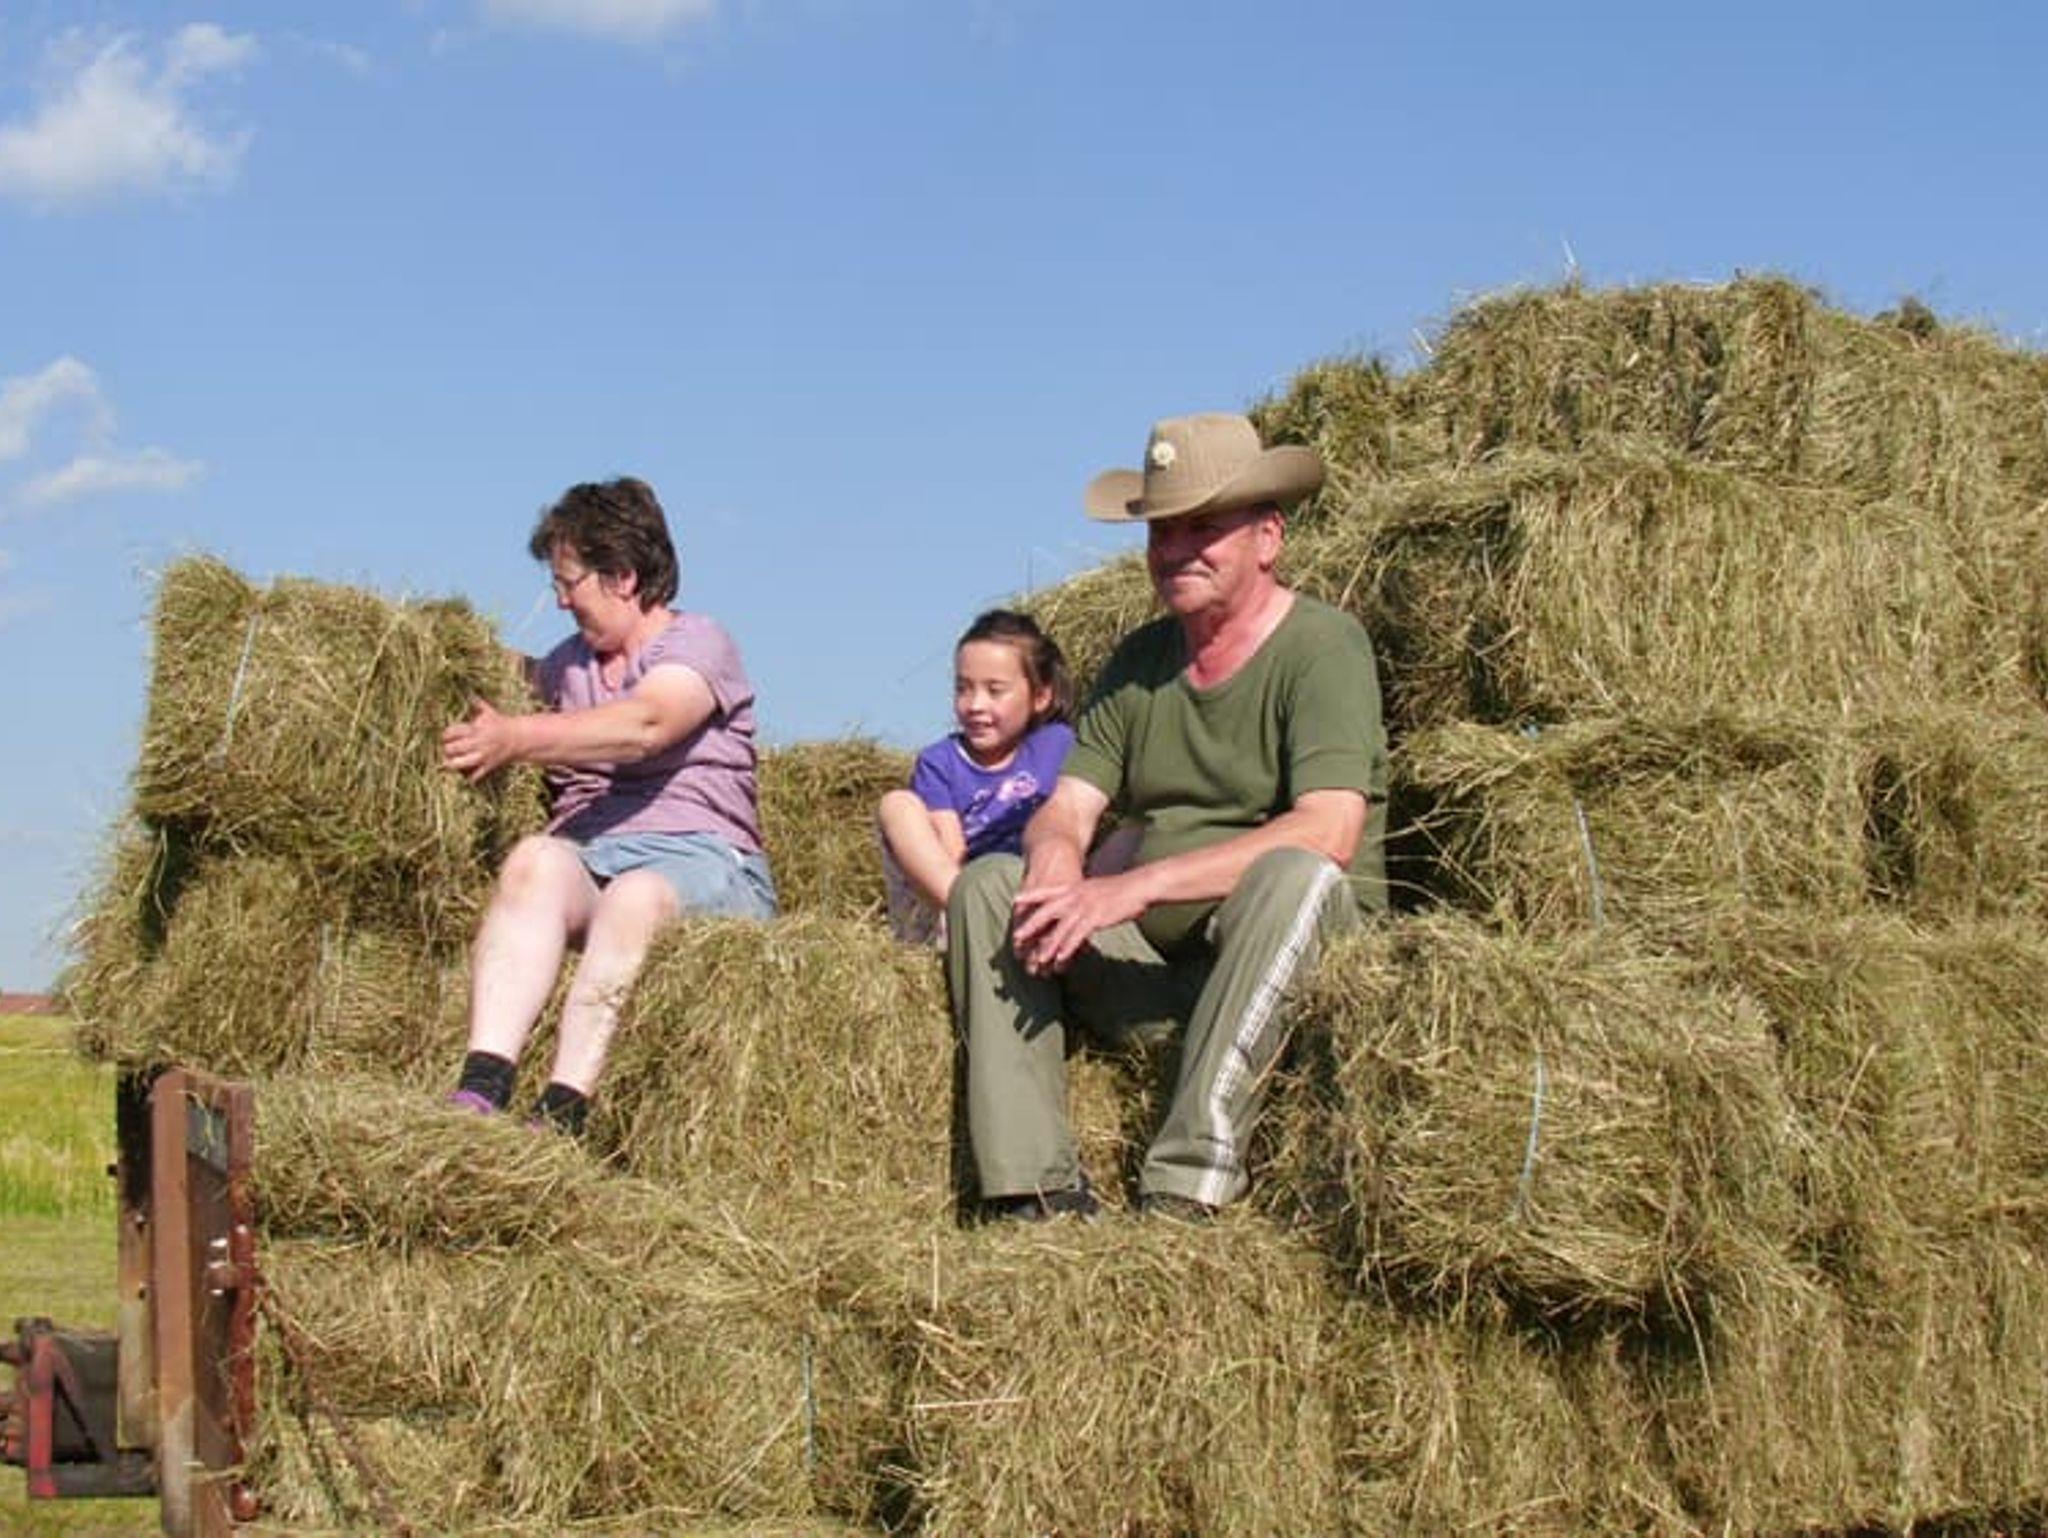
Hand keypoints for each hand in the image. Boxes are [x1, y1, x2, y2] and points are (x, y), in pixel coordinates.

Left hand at [441, 699, 524, 780]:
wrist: (520, 738)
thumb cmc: (501, 724)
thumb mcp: (490, 713)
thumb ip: (477, 704)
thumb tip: (470, 693)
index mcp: (476, 728)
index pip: (452, 732)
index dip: (446, 735)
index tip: (445, 737)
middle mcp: (477, 742)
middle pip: (452, 748)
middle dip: (447, 749)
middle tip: (447, 750)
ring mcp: (483, 755)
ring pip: (460, 763)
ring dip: (452, 764)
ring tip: (449, 762)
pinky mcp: (488, 766)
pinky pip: (475, 775)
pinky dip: (469, 778)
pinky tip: (465, 775)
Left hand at [1010, 868, 1149, 975]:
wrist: (1141, 886)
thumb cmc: (1122, 890)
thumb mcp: (1097, 888)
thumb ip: (1084, 895)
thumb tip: (1077, 904)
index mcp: (1075, 887)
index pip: (1047, 891)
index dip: (1030, 896)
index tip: (1015, 901)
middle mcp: (1076, 895)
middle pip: (1047, 911)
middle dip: (1031, 925)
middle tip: (1017, 938)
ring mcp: (1085, 906)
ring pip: (1060, 928)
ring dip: (1048, 945)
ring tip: (1038, 959)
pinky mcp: (1096, 917)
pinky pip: (1078, 935)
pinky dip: (1068, 948)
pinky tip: (1061, 959)